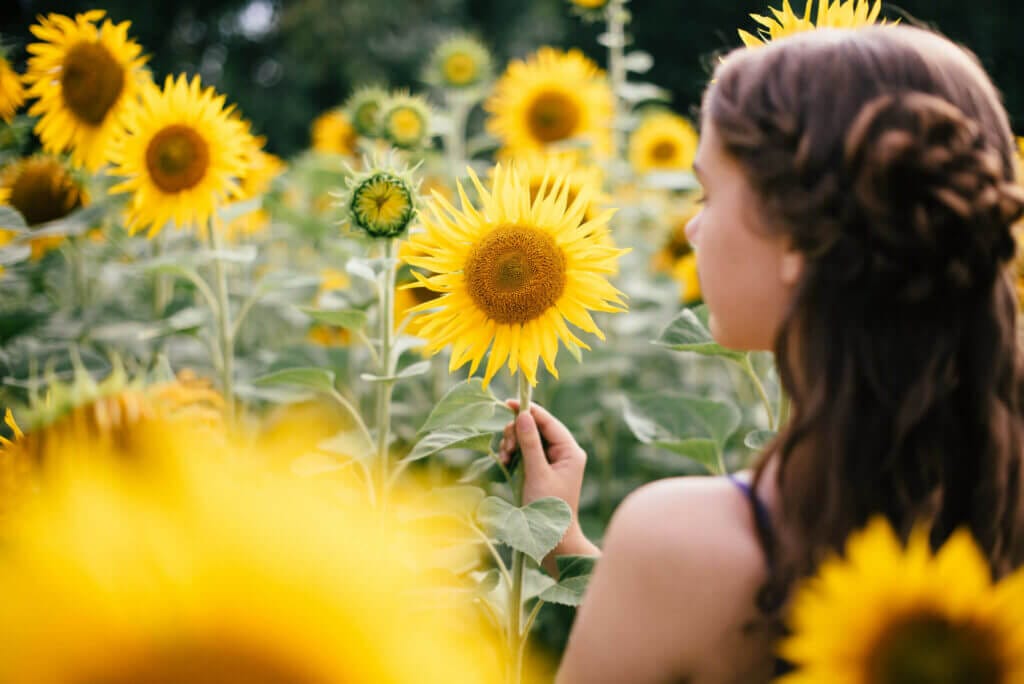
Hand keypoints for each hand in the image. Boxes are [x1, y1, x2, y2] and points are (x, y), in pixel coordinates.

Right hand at [498, 401, 594, 563]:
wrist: (554, 539)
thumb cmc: (548, 507)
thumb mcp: (537, 474)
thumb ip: (530, 444)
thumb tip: (523, 415)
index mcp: (570, 451)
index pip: (548, 421)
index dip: (528, 410)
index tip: (507, 403)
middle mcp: (564, 452)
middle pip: (536, 427)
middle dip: (517, 433)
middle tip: (506, 449)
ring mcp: (554, 460)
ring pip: (528, 438)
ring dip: (513, 444)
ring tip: (505, 459)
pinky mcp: (542, 469)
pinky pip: (526, 451)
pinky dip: (514, 454)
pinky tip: (506, 463)